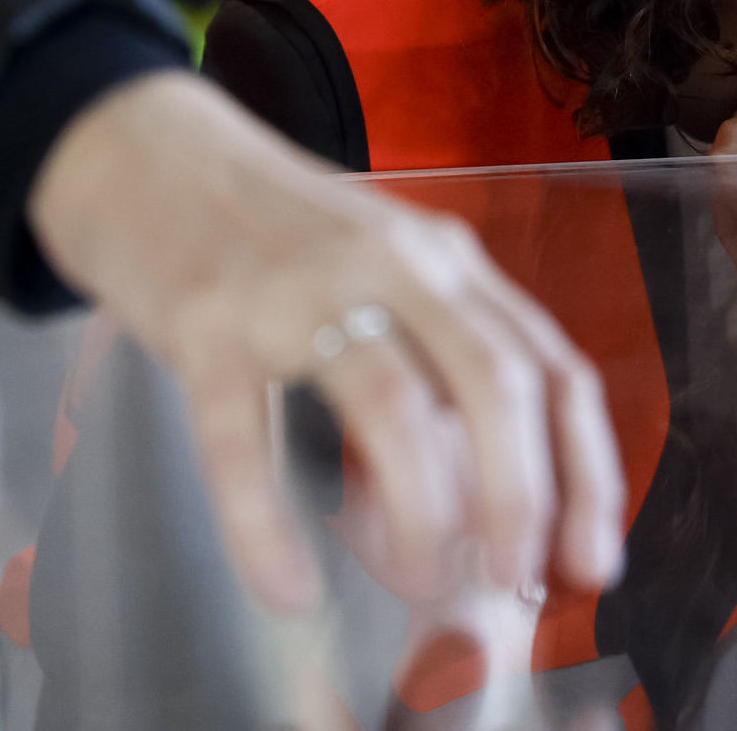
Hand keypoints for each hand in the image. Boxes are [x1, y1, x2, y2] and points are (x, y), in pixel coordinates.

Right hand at [28, 71, 625, 613]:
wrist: (145, 149)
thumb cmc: (282, 238)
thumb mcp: (386, 277)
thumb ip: (436, 372)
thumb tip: (479, 515)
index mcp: (450, 263)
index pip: (553, 367)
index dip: (586, 471)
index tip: (591, 562)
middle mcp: (393, 265)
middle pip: (494, 381)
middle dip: (522, 497)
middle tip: (517, 583)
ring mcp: (298, 290)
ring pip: (392, 403)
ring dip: (424, 509)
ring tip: (426, 583)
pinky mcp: (204, 320)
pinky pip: (243, 437)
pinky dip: (268, 524)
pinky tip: (289, 588)